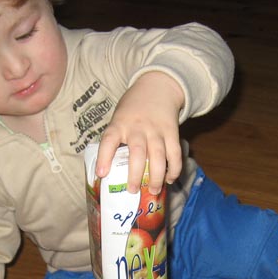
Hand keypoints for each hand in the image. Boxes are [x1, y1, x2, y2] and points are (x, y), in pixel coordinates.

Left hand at [97, 71, 184, 193]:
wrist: (158, 87)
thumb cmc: (133, 110)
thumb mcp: (118, 119)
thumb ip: (116, 141)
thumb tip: (109, 172)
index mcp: (119, 124)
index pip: (109, 140)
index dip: (104, 158)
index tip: (102, 174)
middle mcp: (138, 128)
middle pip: (138, 153)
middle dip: (135, 174)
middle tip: (132, 190)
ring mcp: (157, 130)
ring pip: (158, 156)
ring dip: (156, 176)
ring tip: (153, 191)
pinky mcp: (172, 133)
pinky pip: (175, 154)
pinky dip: (174, 169)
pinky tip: (169, 180)